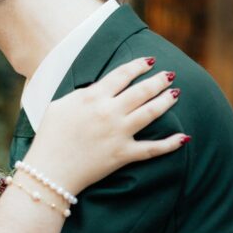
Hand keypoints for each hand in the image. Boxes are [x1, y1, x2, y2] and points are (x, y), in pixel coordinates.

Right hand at [25, 57, 187, 194]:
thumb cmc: (49, 138)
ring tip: (176, 94)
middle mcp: (109, 112)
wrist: (49, 171)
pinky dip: (170, 144)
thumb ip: (80, 94)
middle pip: (141, 91)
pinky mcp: (123, 155)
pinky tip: (184, 137)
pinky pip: (152, 149)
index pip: (122, 75)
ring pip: (151, 112)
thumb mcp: (58, 105)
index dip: (138, 65)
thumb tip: (95, 89)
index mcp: (93, 97)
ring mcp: (119, 133)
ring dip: (166, 101)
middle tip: (170, 75)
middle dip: (158, 80)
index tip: (149, 61)